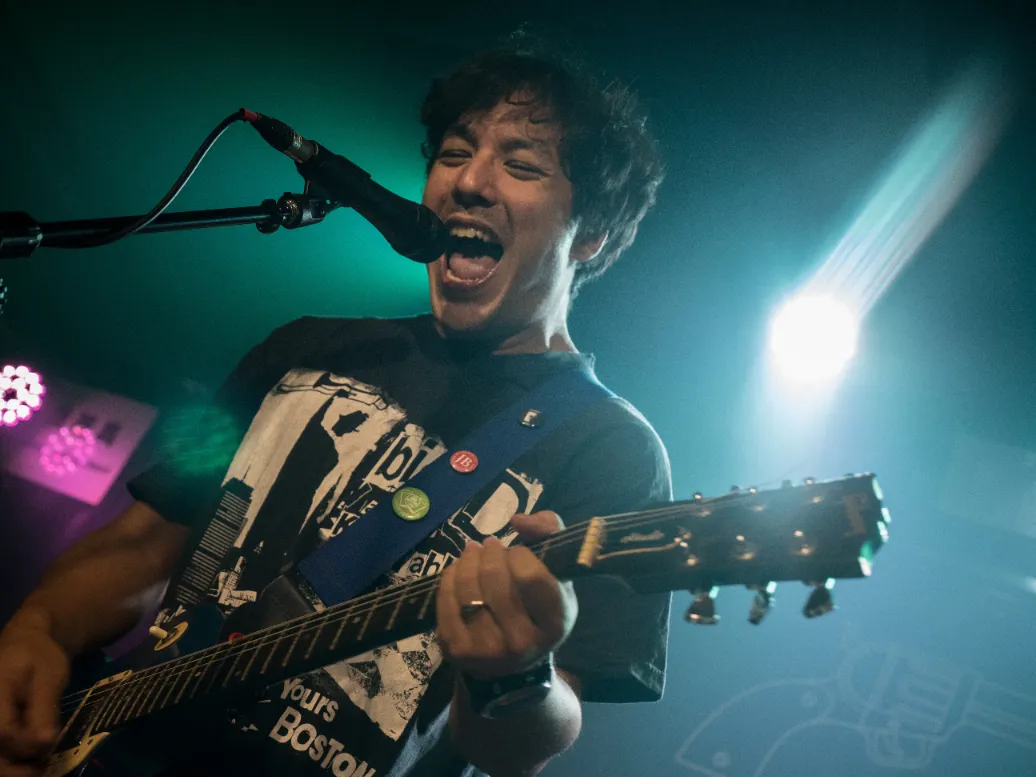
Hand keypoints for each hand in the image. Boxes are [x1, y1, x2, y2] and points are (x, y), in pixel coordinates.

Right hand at [0, 612, 69, 776]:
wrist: (24, 644)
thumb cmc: (39, 656)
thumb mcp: (49, 676)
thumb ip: (44, 708)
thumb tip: (44, 743)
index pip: (2, 732)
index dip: (25, 745)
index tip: (48, 742)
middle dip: (17, 767)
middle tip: (42, 767)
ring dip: (14, 768)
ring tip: (37, 766)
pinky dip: (12, 761)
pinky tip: (30, 761)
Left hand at [436, 511, 576, 680]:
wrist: (515, 663)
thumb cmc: (538, 609)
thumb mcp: (558, 573)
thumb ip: (549, 532)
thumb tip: (517, 520)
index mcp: (554, 624)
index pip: (531, 576)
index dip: (519, 554)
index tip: (517, 551)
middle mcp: (522, 643)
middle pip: (495, 579)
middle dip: (490, 552)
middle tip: (490, 546)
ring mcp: (487, 651)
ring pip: (468, 589)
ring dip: (468, 560)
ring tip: (473, 552)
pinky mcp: (457, 651)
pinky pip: (446, 601)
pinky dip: (449, 578)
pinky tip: (458, 571)